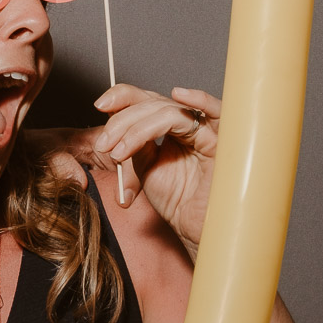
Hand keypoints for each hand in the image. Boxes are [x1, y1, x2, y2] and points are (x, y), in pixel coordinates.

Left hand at [90, 84, 220, 250]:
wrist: (194, 227)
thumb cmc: (176, 200)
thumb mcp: (144, 167)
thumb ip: (133, 145)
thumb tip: (112, 130)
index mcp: (169, 127)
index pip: (145, 100)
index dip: (123, 97)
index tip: (100, 105)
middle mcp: (188, 123)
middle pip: (154, 104)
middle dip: (123, 121)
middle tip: (104, 145)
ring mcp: (205, 130)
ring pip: (171, 111)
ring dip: (139, 125)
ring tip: (119, 151)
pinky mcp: (222, 141)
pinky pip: (216, 114)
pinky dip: (200, 100)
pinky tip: (180, 95)